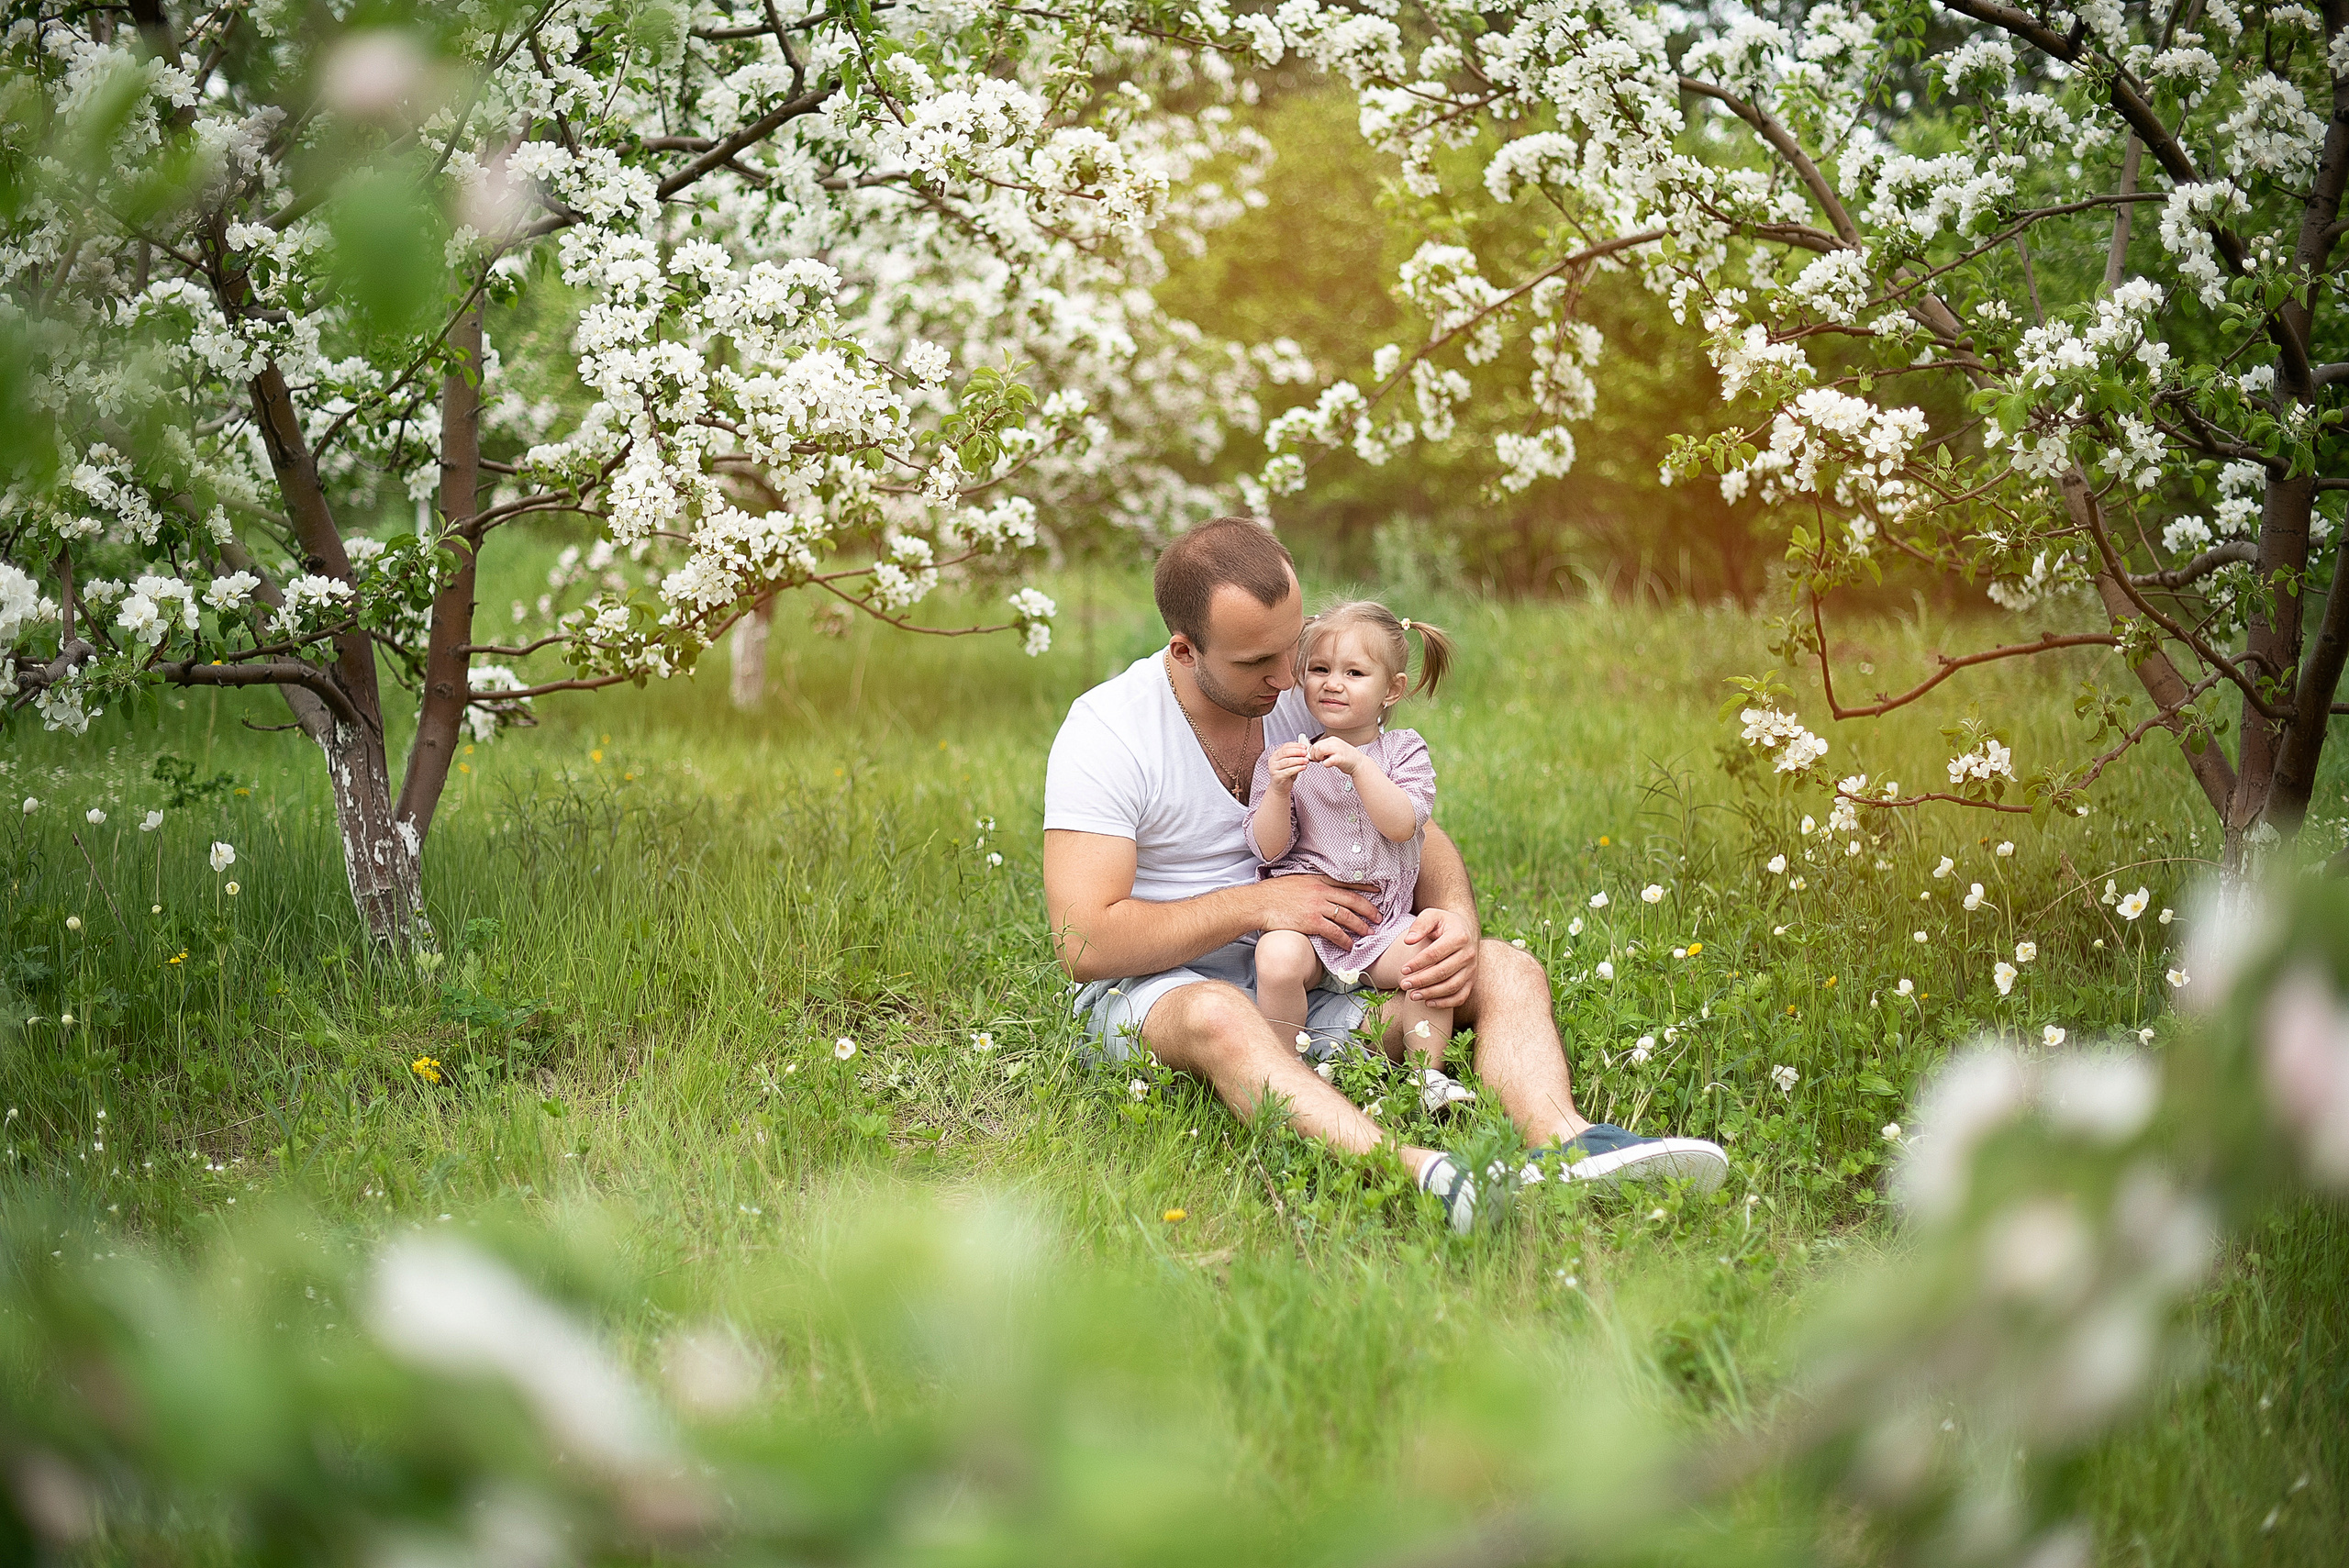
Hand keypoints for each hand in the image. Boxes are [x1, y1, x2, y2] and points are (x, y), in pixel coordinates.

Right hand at [1256, 874, 1378, 945]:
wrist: (1259, 903)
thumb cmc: (1272, 892)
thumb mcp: (1295, 880)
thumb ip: (1311, 884)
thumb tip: (1318, 889)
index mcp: (1317, 880)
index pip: (1347, 882)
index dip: (1364, 886)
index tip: (1377, 889)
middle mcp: (1321, 892)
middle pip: (1352, 900)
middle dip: (1368, 909)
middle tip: (1379, 917)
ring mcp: (1317, 907)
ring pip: (1346, 916)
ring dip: (1361, 926)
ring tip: (1369, 933)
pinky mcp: (1311, 922)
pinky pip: (1334, 932)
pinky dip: (1344, 939)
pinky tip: (1350, 946)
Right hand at [1266, 741, 1310, 785]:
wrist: (1280, 787)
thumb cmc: (1285, 773)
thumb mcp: (1290, 763)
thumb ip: (1295, 756)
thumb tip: (1305, 750)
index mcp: (1276, 754)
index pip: (1285, 746)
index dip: (1295, 745)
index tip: (1304, 746)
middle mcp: (1273, 760)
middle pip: (1285, 753)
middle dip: (1297, 752)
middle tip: (1305, 752)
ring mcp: (1274, 769)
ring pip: (1287, 761)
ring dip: (1298, 760)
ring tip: (1306, 760)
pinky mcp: (1277, 776)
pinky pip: (1288, 771)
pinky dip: (1297, 768)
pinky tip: (1303, 767)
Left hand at [1308, 734, 1363, 773]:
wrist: (1359, 763)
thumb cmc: (1345, 758)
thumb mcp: (1334, 749)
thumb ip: (1324, 749)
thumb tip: (1311, 753)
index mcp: (1332, 740)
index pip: (1316, 743)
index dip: (1313, 751)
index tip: (1316, 757)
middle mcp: (1335, 742)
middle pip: (1316, 746)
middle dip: (1314, 755)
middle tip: (1318, 760)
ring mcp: (1338, 750)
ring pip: (1319, 750)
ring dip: (1318, 758)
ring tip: (1323, 761)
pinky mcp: (1340, 758)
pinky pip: (1327, 761)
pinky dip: (1326, 764)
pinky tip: (1330, 764)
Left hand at [1394, 906, 1477, 1007]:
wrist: (1465, 929)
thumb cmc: (1443, 923)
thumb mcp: (1432, 915)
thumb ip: (1420, 925)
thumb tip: (1408, 940)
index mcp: (1459, 936)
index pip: (1435, 953)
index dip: (1418, 963)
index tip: (1403, 969)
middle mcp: (1469, 954)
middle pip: (1443, 972)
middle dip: (1421, 981)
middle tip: (1403, 985)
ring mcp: (1472, 969)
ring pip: (1451, 986)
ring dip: (1431, 993)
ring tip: (1412, 995)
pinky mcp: (1472, 980)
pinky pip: (1460, 996)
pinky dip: (1445, 1003)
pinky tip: (1428, 1003)